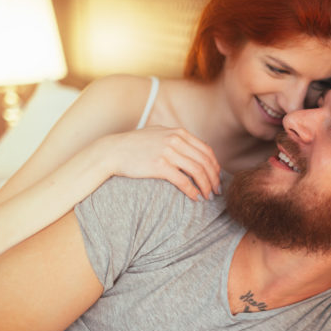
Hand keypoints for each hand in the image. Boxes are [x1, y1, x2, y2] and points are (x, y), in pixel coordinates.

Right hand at [103, 126, 220, 200]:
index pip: (206, 151)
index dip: (215, 166)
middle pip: (205, 162)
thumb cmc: (135, 144)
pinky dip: (192, 191)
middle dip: (214, 178)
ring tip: (207, 196)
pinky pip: (183, 181)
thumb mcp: (159, 133)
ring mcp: (168, 152)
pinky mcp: (159, 166)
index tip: (217, 178)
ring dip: (206, 186)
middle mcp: (176, 140)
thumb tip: (194, 148)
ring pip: (197, 172)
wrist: (113, 151)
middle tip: (216, 191)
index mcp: (179, 133)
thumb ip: (176, 138)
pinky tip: (195, 198)